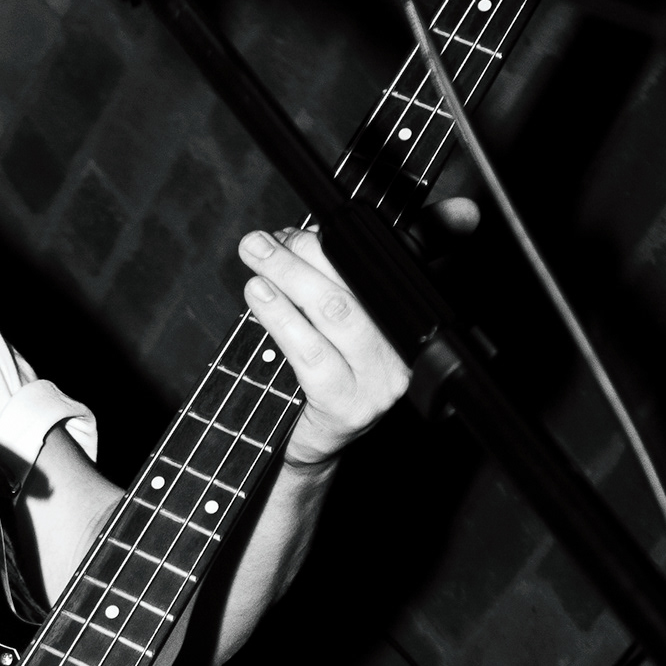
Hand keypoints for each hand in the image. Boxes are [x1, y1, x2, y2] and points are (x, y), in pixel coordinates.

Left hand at [237, 226, 408, 468]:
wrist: (309, 443)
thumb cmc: (320, 373)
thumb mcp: (329, 322)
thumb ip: (326, 275)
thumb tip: (295, 230)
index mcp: (409, 317)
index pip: (391, 260)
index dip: (344, 236)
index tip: (303, 223)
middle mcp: (406, 348)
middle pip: (357, 281)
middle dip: (305, 251)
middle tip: (263, 241)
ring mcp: (381, 380)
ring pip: (335, 310)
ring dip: (289, 276)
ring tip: (256, 258)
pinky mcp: (350, 405)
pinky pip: (312, 353)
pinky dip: (281, 318)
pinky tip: (260, 297)